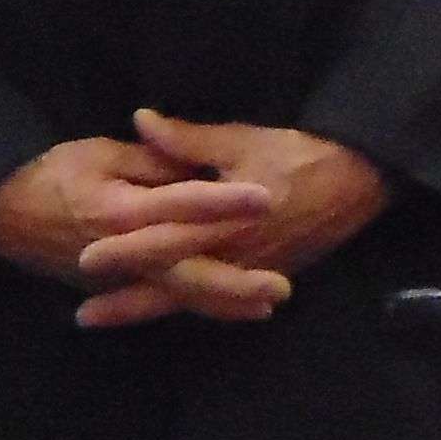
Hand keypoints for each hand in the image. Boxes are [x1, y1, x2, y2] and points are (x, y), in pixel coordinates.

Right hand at [0, 137, 285, 327]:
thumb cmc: (48, 172)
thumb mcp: (97, 152)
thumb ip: (148, 161)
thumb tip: (189, 168)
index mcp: (121, 209)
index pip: (183, 203)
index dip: (225, 200)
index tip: (265, 197)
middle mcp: (123, 251)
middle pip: (188, 270)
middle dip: (235, 281)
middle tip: (281, 287)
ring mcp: (117, 276)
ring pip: (178, 294)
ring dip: (222, 302)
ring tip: (266, 306)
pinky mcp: (109, 287)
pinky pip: (158, 298)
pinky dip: (192, 304)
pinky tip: (222, 308)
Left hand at [69, 114, 392, 328]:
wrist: (358, 180)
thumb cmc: (299, 153)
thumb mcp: (242, 139)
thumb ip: (187, 140)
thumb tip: (140, 120)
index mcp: (224, 221)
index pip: (166, 241)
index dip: (125, 251)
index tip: (85, 258)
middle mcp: (235, 256)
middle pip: (173, 285)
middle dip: (128, 301)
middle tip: (82, 317)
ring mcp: (251, 273)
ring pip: (192, 300)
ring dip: (148, 310)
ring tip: (105, 320)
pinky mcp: (266, 277)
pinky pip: (219, 302)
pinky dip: (187, 309)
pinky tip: (160, 313)